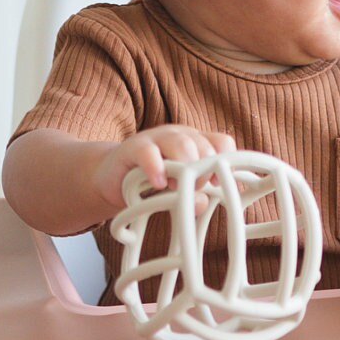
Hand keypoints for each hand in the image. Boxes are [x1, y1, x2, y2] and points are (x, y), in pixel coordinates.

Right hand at [93, 125, 235, 210]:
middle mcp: (180, 137)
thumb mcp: (176, 194)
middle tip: (192, 189)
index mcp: (196, 144)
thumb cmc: (150, 186)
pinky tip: (157, 183)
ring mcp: (157, 138)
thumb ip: (193, 197)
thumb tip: (203, 202)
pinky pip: (149, 152)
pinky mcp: (133, 146)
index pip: (222, 143)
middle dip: (203, 171)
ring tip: (174, 187)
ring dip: (184, 169)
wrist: (112, 179)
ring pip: (182, 144)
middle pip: (204, 146)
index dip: (226, 163)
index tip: (218, 185)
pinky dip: (156, 169)